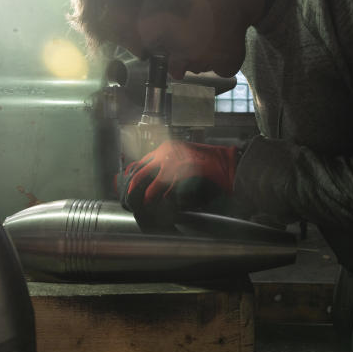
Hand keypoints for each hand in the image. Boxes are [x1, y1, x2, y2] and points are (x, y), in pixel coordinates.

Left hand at [117, 141, 238, 219]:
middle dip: (133, 187)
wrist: (225, 162)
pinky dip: (165, 198)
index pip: (142, 161)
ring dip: (147, 196)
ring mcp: (174, 163)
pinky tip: (164, 203)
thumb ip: (166, 164)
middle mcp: (167, 153)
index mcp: (166, 147)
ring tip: (145, 204)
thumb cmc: (205, 161)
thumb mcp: (182, 156)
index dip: (133, 174)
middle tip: (130, 198)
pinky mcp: (183, 174)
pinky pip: (168, 190)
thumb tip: (150, 177)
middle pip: (140, 172)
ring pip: (152, 184)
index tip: (127, 184)